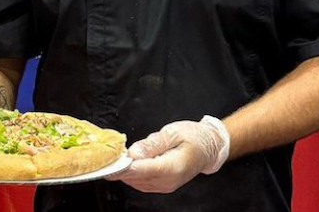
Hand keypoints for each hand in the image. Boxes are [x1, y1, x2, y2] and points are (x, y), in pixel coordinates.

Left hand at [112, 117, 230, 193]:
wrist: (208, 148)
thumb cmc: (194, 137)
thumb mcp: (173, 132)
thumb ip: (152, 144)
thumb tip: (133, 153)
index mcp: (173, 167)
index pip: (142, 170)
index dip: (124, 165)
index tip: (111, 159)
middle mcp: (168, 181)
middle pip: (136, 177)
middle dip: (121, 166)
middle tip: (110, 152)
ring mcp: (164, 186)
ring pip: (135, 181)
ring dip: (124, 170)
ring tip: (117, 155)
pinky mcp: (161, 185)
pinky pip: (140, 182)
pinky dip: (131, 173)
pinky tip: (127, 162)